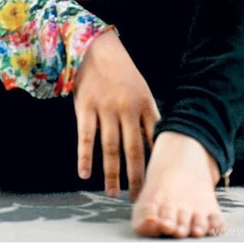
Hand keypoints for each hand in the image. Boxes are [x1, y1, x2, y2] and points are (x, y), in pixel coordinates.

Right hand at [73, 29, 160, 201]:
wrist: (94, 45)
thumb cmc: (119, 69)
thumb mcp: (140, 88)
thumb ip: (147, 114)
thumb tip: (156, 141)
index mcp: (144, 104)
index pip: (154, 139)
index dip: (156, 162)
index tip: (159, 181)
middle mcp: (127, 109)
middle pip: (134, 149)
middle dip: (137, 176)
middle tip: (138, 197)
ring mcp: (105, 108)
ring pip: (110, 147)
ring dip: (111, 173)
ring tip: (112, 193)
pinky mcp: (85, 106)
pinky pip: (85, 137)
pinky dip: (84, 157)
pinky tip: (84, 173)